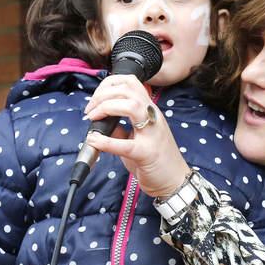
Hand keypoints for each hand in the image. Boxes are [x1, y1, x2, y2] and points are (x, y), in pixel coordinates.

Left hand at [84, 75, 190, 197]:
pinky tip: (94, 141)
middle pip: (128, 89)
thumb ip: (120, 128)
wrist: (174, 181)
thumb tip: (101, 123)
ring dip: (106, 107)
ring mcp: (152, 134)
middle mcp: (152, 117)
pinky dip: (106, 141)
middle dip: (102, 94)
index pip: (131, 82)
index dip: (109, 84)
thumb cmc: (157, 159)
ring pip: (131, 106)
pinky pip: (125, 144)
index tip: (95, 99)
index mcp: (149, 111)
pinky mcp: (147, 154)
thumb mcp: (136, 138)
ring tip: (93, 118)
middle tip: (90, 110)